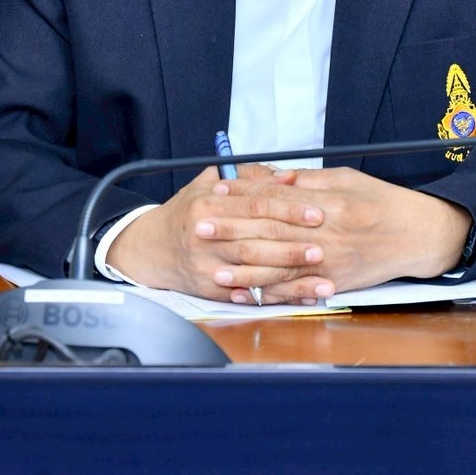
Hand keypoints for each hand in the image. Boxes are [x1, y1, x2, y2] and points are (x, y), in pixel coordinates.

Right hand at [104, 164, 334, 303]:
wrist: (152, 248)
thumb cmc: (187, 213)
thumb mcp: (207, 184)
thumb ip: (248, 178)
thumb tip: (288, 177)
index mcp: (208, 205)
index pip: (255, 205)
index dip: (288, 208)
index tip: (316, 212)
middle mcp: (206, 235)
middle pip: (257, 239)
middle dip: (293, 243)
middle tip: (323, 245)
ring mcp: (208, 266)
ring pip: (255, 270)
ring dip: (291, 274)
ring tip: (321, 274)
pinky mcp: (210, 289)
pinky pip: (249, 295)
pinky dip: (277, 297)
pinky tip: (301, 297)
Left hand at [213, 166, 472, 292]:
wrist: (417, 235)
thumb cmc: (382, 202)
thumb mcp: (346, 179)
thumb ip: (309, 180)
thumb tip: (275, 177)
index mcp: (326, 202)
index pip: (275, 198)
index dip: (243, 196)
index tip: (216, 192)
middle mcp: (325, 234)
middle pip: (269, 231)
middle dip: (231, 230)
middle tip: (199, 227)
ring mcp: (328, 262)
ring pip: (277, 267)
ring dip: (242, 268)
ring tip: (211, 267)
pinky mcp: (334, 283)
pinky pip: (295, 291)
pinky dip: (268, 294)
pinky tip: (246, 295)